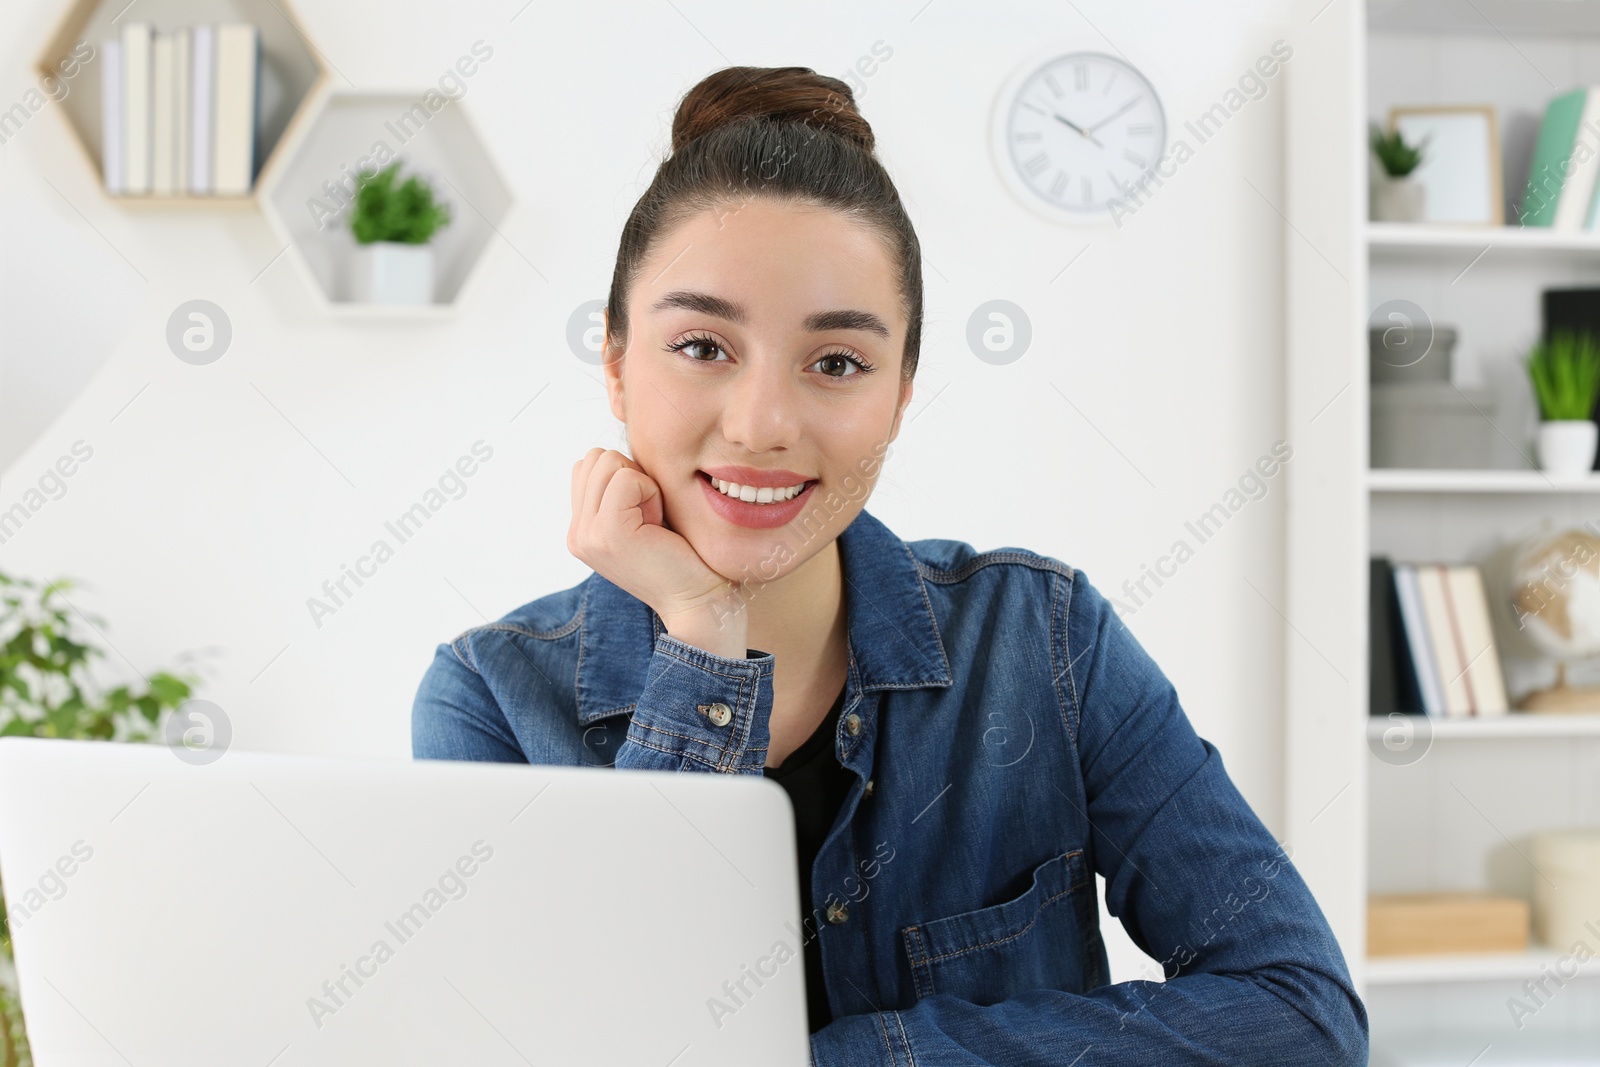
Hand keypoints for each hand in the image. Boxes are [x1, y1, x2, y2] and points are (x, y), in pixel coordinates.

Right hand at [568, 448, 746, 654]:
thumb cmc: (683, 555)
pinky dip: (650, 492)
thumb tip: (617, 451)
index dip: (627, 475)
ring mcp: (586, 535)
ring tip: (655, 522)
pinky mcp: (607, 533)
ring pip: (607, 461)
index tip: (648, 513)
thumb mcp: (643, 515)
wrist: (699, 601)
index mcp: (582, 529)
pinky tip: (658, 524)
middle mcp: (577, 533)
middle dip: (632, 475)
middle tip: (653, 517)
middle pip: (595, 457)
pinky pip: (625, 479)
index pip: (589, 464)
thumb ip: (620, 488)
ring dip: (642, 483)